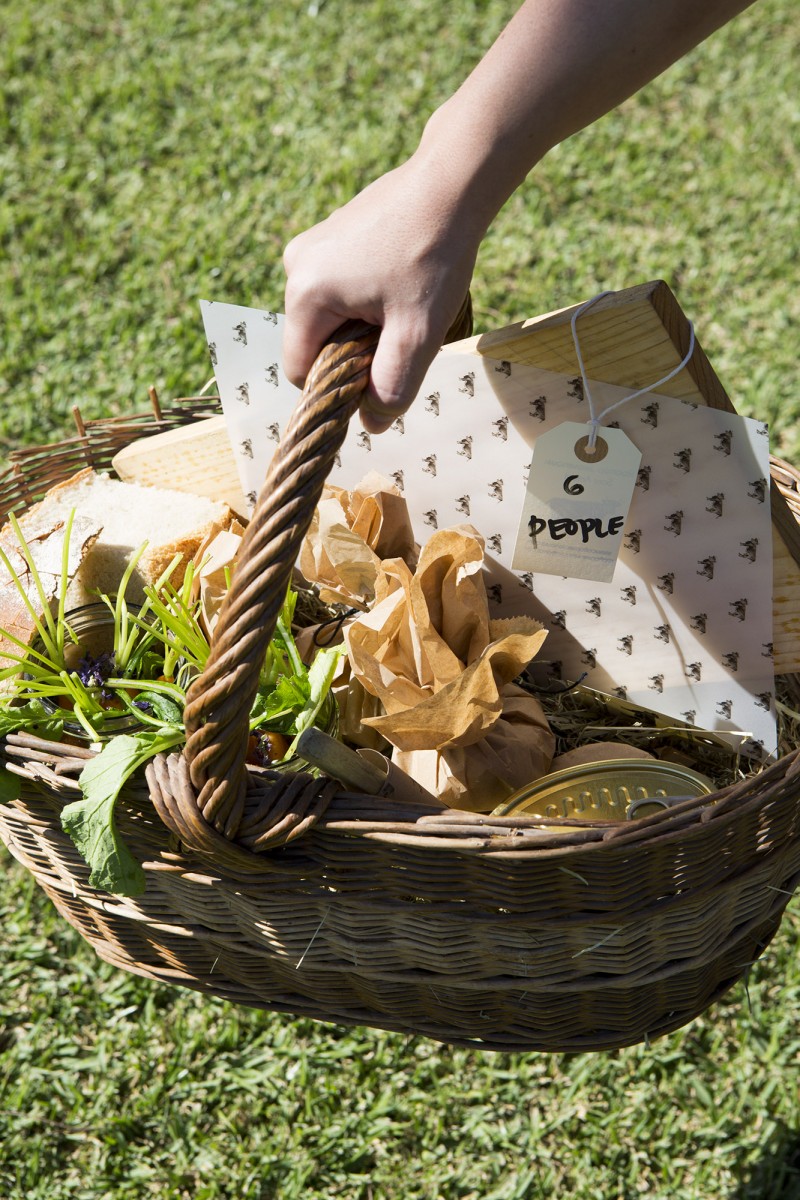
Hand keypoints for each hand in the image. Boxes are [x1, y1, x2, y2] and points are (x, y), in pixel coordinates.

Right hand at [282, 153, 479, 432]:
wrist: (453, 181)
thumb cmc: (435, 254)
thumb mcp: (417, 333)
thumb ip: (392, 385)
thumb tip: (373, 425)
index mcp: (305, 293)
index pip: (299, 369)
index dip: (337, 386)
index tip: (379, 374)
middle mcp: (295, 266)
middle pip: (314, 342)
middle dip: (354, 352)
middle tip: (402, 333)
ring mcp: (312, 245)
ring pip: (329, 316)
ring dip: (364, 325)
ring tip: (406, 302)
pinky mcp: (331, 234)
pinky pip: (339, 288)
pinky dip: (367, 298)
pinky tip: (402, 281)